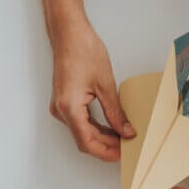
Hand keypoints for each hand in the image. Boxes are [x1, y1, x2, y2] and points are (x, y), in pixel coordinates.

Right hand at [49, 21, 134, 160]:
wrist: (68, 33)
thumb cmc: (82, 50)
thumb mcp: (105, 84)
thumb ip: (115, 112)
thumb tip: (125, 131)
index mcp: (69, 107)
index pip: (87, 141)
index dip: (106, 151)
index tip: (123, 155)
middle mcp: (60, 110)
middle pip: (84, 139)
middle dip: (106, 146)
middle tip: (128, 147)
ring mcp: (60, 106)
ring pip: (82, 131)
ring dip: (102, 137)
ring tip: (123, 138)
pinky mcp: (64, 100)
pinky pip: (80, 121)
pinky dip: (95, 127)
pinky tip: (111, 126)